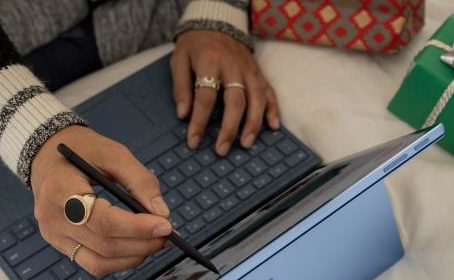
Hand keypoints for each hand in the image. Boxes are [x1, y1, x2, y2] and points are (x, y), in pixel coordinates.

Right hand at [30, 126, 172, 276]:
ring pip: (99, 262)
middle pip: (103, 244)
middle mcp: (51, 217)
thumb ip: (140, 181)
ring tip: (155, 241)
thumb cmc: (81, 149)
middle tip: (168, 234)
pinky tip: (135, 246)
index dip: (136, 227)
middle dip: (142, 243)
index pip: (101, 220)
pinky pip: (92, 263)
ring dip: (133, 256)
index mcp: (60, 189)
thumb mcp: (114, 153)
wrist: (47, 153)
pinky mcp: (59, 243)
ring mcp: (53, 234)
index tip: (165, 225)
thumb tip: (162, 213)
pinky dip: (119, 260)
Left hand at [172, 30, 279, 155]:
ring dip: (253, 124)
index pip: (205, 97)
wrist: (217, 22)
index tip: (193, 141)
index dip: (199, 122)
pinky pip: (270, 92)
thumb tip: (182, 115)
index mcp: (210, 63)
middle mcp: (234, 68)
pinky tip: (274, 127)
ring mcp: (250, 71)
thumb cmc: (195, 45)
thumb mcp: (179, 59)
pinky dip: (273, 109)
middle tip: (221, 150)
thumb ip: (181, 87)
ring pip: (257, 99)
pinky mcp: (259, 73)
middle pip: (235, 101)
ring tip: (246, 144)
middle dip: (229, 128)